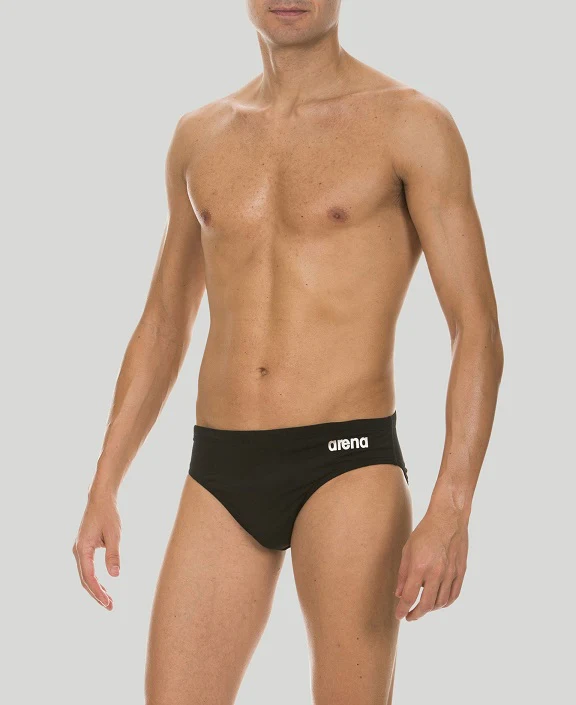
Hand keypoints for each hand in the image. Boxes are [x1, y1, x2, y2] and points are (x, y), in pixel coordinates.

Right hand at [72, 491, 121, 609]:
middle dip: (97, 594)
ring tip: (109, 600)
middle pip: (85, 579)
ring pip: (86, 574)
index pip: (89, 577)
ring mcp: (80, 549)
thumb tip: (115, 575)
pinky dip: (95, 578)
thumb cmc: (108, 515)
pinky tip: (104, 585)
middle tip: (110, 607)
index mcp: (82, 549)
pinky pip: (88, 568)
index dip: (98, 592)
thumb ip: (113, 554)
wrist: (101, 498)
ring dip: (96, 588)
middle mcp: (78, 551)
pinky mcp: (85, 547)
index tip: (108, 603)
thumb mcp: (114, 534)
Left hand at [395, 509, 467, 620]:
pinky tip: (439, 603)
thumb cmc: (425, 532)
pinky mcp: (461, 572)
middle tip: (410, 617)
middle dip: (416, 614)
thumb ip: (403, 574)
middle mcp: (436, 573)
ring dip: (430, 609)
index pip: (410, 597)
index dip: (403, 609)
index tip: (399, 616)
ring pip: (441, 602)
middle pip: (426, 605)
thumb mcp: (407, 550)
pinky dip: (446, 603)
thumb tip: (399, 594)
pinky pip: (454, 595)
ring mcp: (450, 573)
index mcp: (420, 567)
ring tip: (423, 608)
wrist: (448, 518)